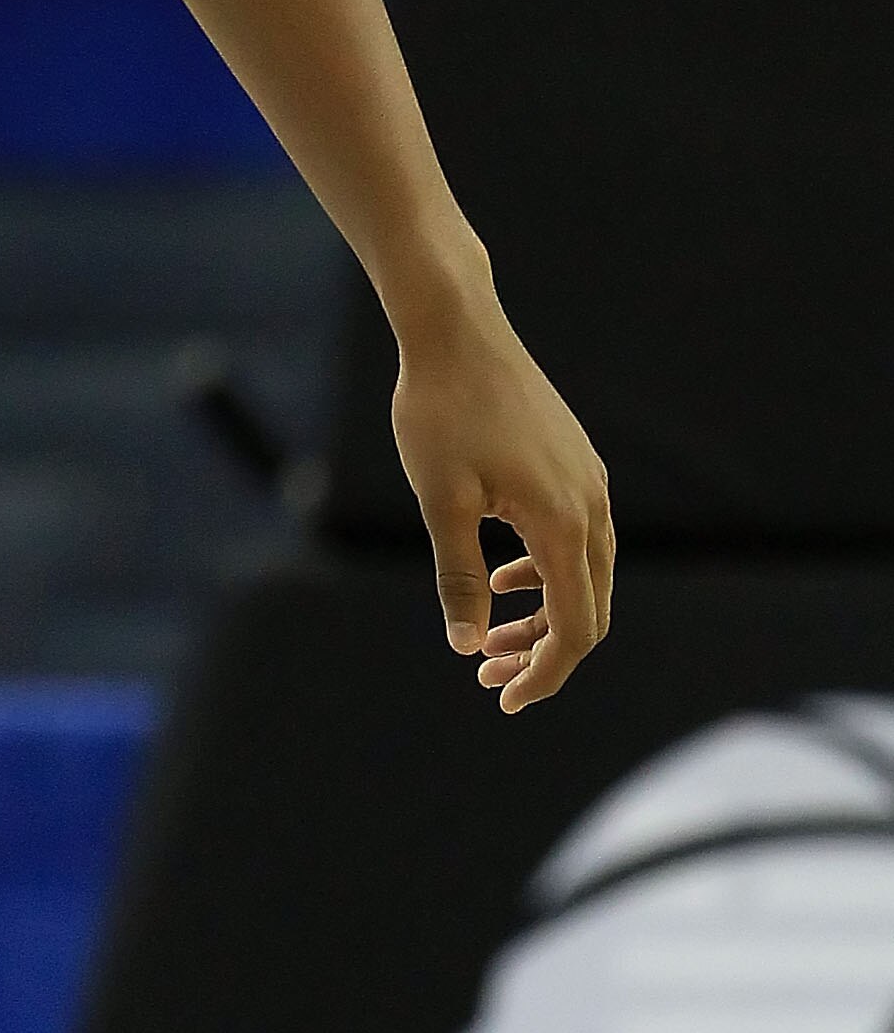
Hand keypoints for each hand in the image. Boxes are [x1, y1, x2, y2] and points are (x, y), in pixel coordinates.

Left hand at [391, 296, 613, 712]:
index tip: (505, 701)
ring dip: (540, 616)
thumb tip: (464, 645)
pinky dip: (543, 574)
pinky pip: (575, 540)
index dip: (545, 675)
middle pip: (588, 610)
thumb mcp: (440, 502)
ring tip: (484, 638)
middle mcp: (592, 507)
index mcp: (564, 524)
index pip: (574, 628)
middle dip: (541, 653)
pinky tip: (499, 579)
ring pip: (583, 576)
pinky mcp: (576, 467)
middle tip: (486, 677)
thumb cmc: (441, 412)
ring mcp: (589, 484)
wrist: (457, 331)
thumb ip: (457, 578)